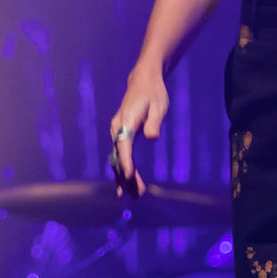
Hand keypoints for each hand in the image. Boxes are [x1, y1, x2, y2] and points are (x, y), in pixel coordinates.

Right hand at [109, 70, 168, 196]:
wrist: (143, 82)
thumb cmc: (153, 94)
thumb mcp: (159, 105)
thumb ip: (154, 122)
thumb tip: (152, 137)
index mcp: (127, 121)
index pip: (124, 144)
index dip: (126, 161)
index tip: (129, 176)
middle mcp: (117, 128)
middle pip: (119, 156)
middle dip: (126, 177)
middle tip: (137, 195)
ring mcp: (117, 132)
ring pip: (117, 158)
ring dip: (124, 177)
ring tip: (133, 195)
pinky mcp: (120, 135)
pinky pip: (120, 155)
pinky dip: (123, 169)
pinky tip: (128, 183)